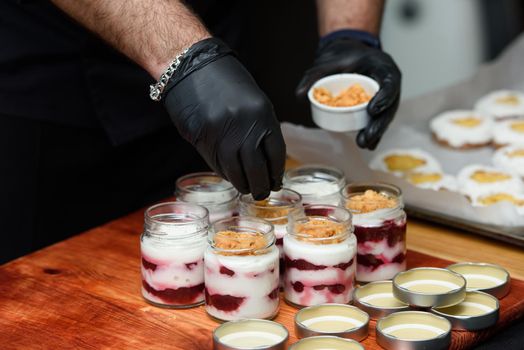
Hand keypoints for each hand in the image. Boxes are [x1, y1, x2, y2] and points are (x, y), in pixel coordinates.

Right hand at [164, 38, 285, 198]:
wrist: (191, 66)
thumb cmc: (224, 81)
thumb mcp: (252, 100)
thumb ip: (260, 127)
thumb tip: (266, 159)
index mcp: (262, 114)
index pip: (276, 154)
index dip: (277, 172)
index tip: (277, 181)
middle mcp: (244, 126)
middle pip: (257, 169)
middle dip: (261, 186)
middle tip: (262, 193)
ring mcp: (222, 135)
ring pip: (236, 172)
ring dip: (243, 185)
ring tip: (247, 189)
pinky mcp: (202, 139)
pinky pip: (218, 165)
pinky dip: (226, 174)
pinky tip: (231, 176)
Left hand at [297, 34, 400, 149]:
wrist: (349, 53)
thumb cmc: (343, 55)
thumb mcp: (328, 62)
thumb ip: (314, 76)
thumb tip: (298, 95)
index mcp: (383, 66)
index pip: (389, 82)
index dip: (384, 97)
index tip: (372, 110)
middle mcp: (388, 81)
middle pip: (390, 104)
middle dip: (379, 123)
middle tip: (366, 136)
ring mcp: (387, 94)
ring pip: (386, 115)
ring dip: (376, 131)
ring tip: (364, 143)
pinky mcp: (381, 104)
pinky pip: (379, 119)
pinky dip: (374, 131)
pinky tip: (368, 144)